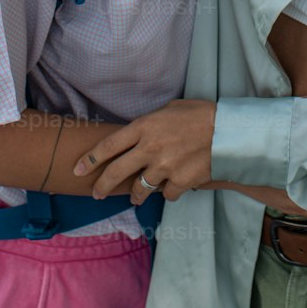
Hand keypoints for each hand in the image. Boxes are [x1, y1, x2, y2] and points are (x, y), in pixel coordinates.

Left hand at [71, 99, 215, 205]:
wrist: (229, 131)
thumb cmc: (200, 114)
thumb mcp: (169, 109)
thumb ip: (149, 124)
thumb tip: (138, 136)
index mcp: (144, 126)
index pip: (109, 145)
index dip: (90, 159)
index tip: (77, 169)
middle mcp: (150, 148)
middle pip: (116, 172)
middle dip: (102, 185)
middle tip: (96, 192)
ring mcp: (164, 167)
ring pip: (139, 189)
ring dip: (136, 195)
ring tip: (136, 197)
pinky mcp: (180, 182)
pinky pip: (166, 194)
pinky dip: (168, 191)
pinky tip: (173, 185)